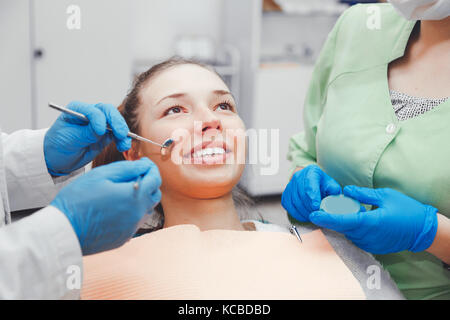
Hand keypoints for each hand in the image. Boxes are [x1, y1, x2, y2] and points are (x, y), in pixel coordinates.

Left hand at [44, 101, 131, 175]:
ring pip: (116, 123)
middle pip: (109, 112)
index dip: (99, 119)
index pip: (93, 110)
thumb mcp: (69, 138)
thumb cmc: (58, 145)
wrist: (57, 158)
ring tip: (124, 144)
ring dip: (123, 132)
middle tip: (121, 134)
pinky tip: (123, 146)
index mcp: (78, 109)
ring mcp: (100, 125)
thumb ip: (86, 133)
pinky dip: (123, 140)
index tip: (100, 131)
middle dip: (117, 122)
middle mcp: (91, 114)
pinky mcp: (106, 136)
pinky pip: (118, 135)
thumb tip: (102, 129)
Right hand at [51, 158, 161, 254]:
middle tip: (133, 175)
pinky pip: (135, 221)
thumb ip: (128, 168)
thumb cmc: (78, 199)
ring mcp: (132, 228)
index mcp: (135, 197)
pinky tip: (115, 206)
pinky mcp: (124, 237)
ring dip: (141, 197)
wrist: (63, 229)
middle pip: (154, 195)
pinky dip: (131, 211)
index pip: (155, 179)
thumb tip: (144, 165)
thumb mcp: (102, 174)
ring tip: (122, 191)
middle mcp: (138, 214)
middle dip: (148, 182)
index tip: (143, 163)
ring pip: (146, 209)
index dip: (151, 168)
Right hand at [281, 164, 341, 221]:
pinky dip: (296, 214)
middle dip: (309, 207)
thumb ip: (333, 191)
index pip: (309, 184)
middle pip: (301, 194)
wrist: (310, 182)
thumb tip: (332, 199)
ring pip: (294, 201)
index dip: (312, 196)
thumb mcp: (331, 185)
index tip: (316, 207)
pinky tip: (304, 216)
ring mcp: (290, 185)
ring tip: (312, 216)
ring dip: (303, 212)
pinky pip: (288, 206)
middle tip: (316, 215)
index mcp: (311, 171)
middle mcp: (298, 176)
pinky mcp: (285, 194)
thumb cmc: (322, 185)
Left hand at [309, 186, 437, 253]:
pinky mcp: (371, 247)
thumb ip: (362, 194)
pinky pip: (355, 237)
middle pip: (342, 227)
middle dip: (332, 217)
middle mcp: (367, 236)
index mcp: (370, 222)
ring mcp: (369, 244)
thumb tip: (345, 190)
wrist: (421, 230)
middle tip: (324, 206)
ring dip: (343, 223)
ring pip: (348, 233)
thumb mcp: (384, 196)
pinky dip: (352, 228)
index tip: (312, 214)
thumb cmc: (406, 210)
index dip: (326, 218)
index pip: (342, 221)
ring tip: (346, 211)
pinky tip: (357, 219)